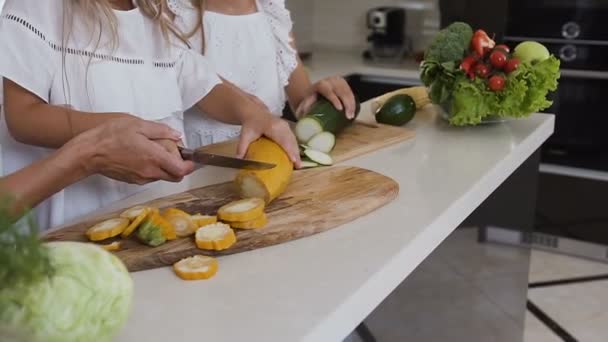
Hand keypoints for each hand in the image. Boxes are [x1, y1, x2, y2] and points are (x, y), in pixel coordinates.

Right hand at [69, 118, 194, 184]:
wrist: (88, 153)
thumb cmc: (110, 136)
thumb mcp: (137, 125)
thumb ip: (160, 130)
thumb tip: (176, 135)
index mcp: (154, 158)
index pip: (181, 170)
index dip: (189, 166)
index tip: (190, 158)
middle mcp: (150, 172)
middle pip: (175, 177)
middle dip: (179, 167)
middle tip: (173, 153)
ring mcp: (141, 179)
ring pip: (162, 177)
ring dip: (165, 167)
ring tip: (153, 150)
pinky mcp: (133, 181)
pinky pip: (150, 177)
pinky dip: (153, 169)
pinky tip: (142, 156)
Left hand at [237, 112, 300, 168]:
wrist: (254, 112)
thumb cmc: (250, 124)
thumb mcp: (244, 135)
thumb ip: (242, 148)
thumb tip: (239, 161)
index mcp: (271, 127)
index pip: (282, 139)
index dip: (289, 150)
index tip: (293, 160)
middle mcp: (281, 125)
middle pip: (291, 141)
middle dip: (296, 154)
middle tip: (298, 166)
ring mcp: (285, 125)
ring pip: (293, 140)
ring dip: (297, 151)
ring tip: (298, 164)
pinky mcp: (287, 127)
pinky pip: (292, 138)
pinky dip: (295, 147)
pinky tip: (295, 157)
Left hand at [295, 76, 356, 118]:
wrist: (312, 90)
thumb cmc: (309, 99)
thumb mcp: (304, 102)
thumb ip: (304, 108)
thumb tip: (303, 116)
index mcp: (320, 84)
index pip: (328, 91)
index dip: (335, 99)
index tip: (340, 109)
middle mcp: (330, 81)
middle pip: (341, 91)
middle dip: (347, 104)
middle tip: (348, 116)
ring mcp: (338, 81)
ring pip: (348, 91)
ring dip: (352, 104)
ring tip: (352, 115)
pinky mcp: (343, 83)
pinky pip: (350, 92)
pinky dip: (353, 101)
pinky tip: (354, 110)